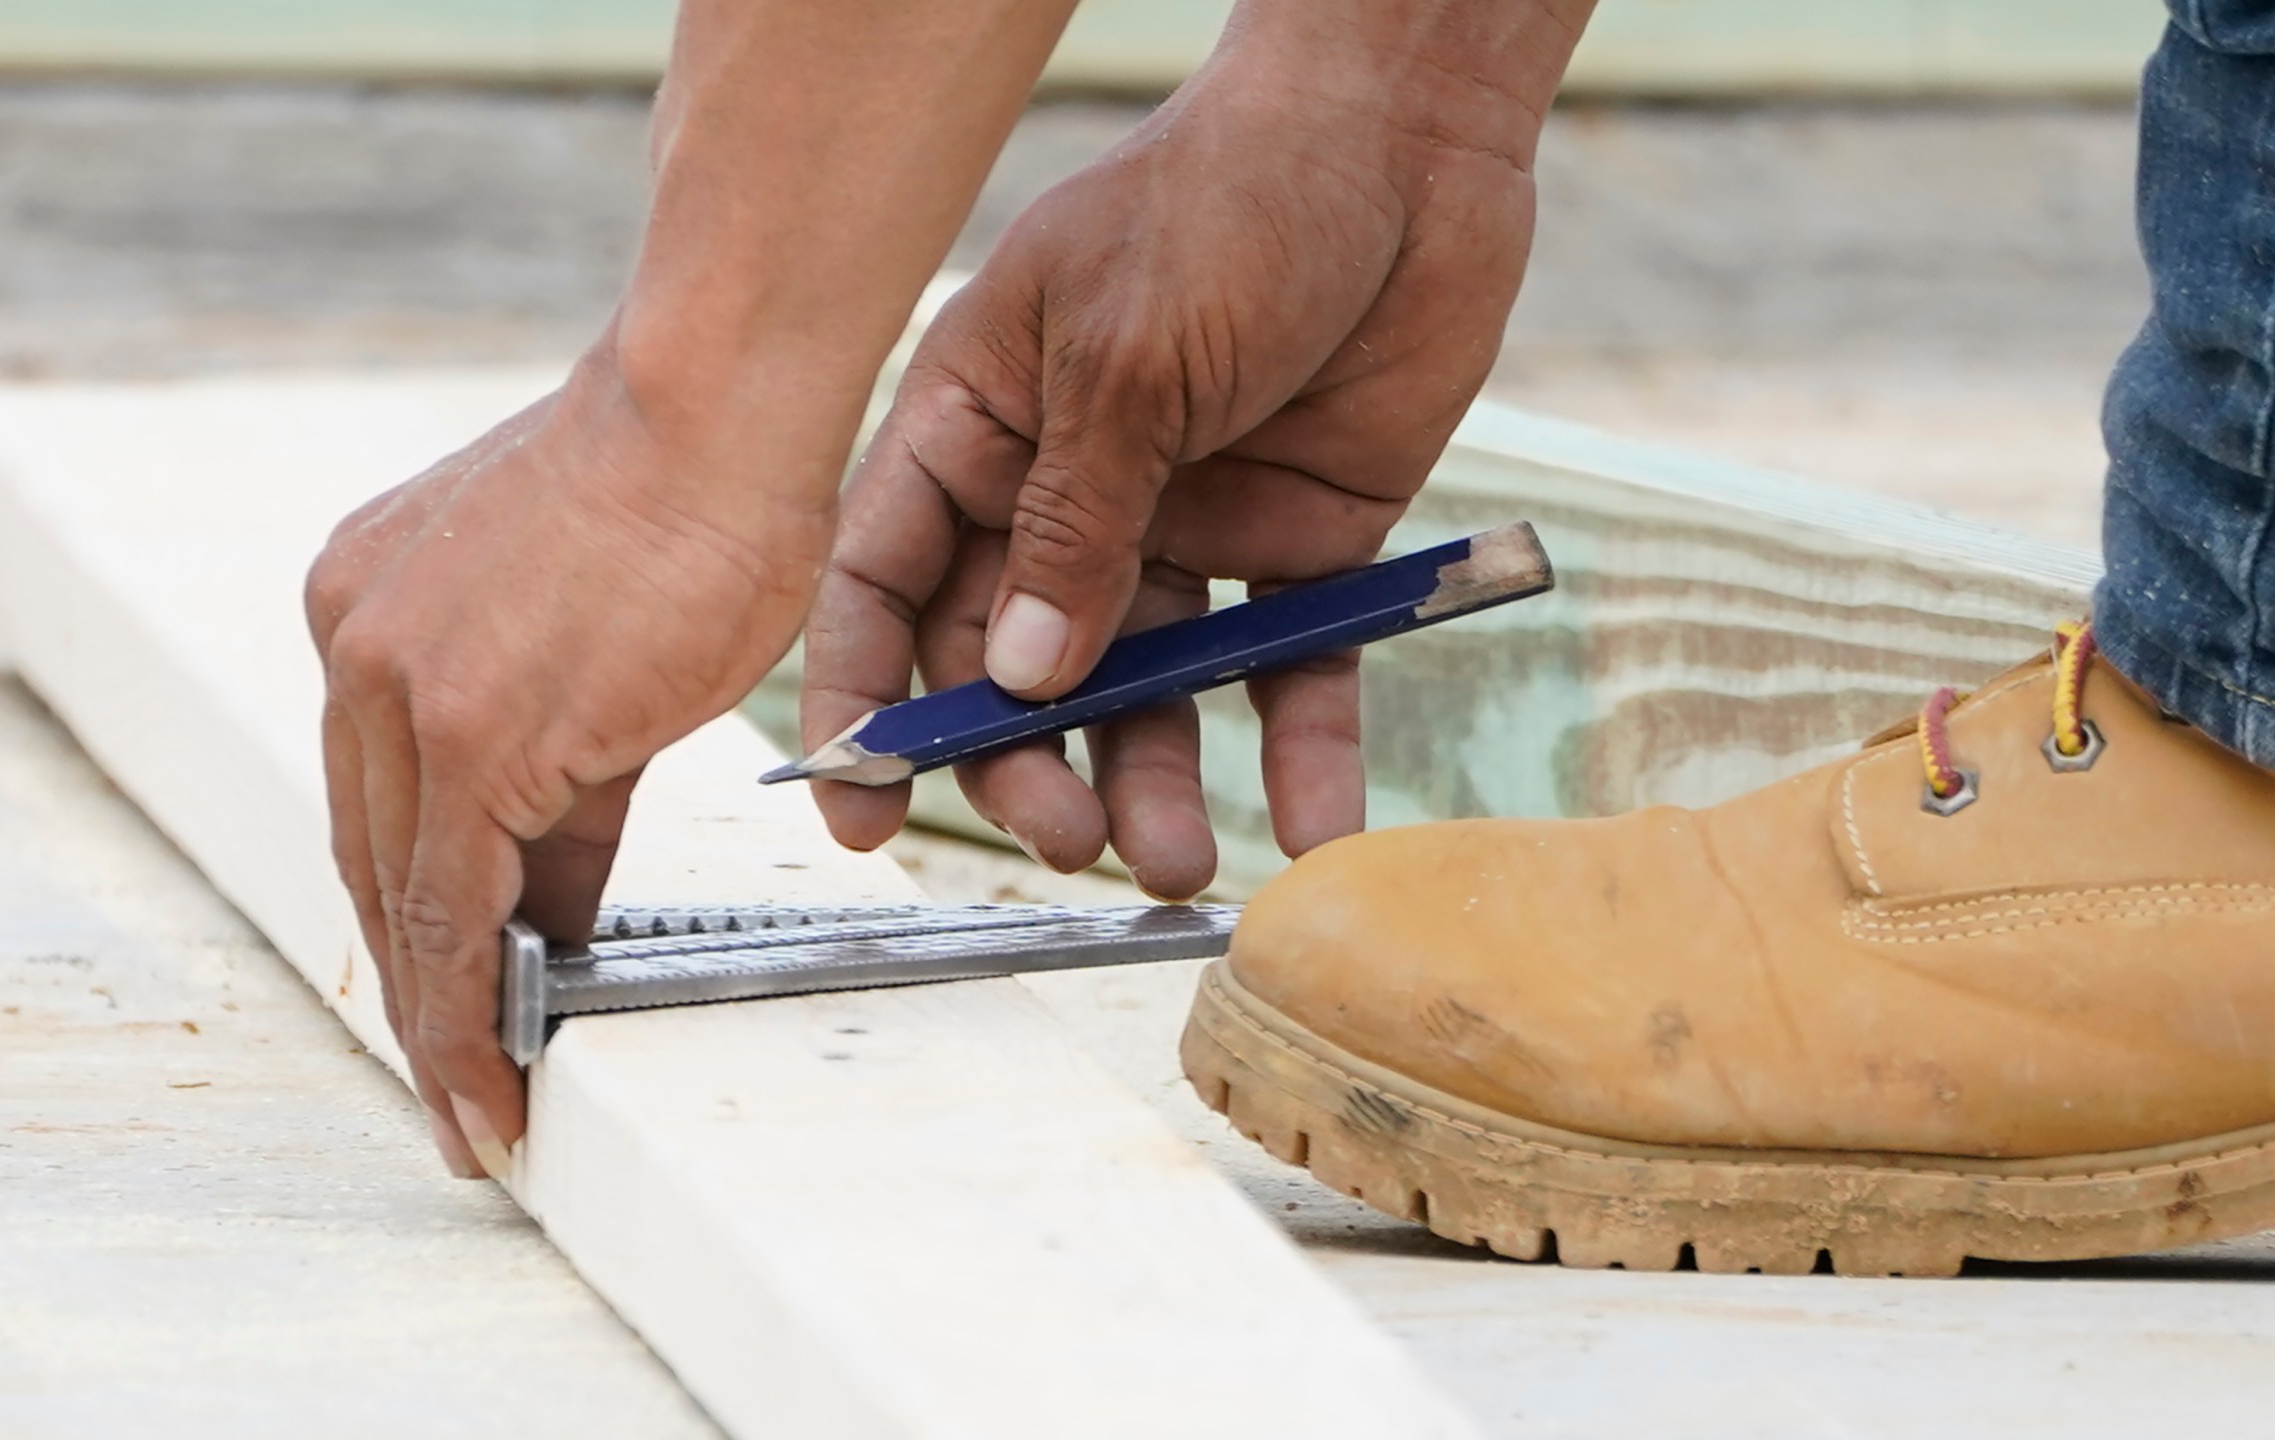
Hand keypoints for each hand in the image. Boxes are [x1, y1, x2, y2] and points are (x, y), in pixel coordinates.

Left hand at [303, 365, 830, 1177]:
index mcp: (373, 605)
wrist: (713, 407)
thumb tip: (556, 894)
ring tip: (477, 1109)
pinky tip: (500, 1063)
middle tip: (453, 1086)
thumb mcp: (592, 631)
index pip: (380, 797)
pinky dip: (471, 1000)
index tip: (443, 992)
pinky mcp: (467, 731)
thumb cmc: (688, 492)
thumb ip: (556, 764)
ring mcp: (398, 684)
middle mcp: (356, 642)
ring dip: (441, 1019)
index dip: (411, 910)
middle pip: (374, 857)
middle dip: (417, 986)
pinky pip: (456, 903)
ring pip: (403, 895)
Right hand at [801, 30, 1552, 897]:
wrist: (1408, 142)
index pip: (885, 581)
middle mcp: (1065, 493)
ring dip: (1154, 781)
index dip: (867, 699)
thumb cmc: (1232, 200)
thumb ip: (1074, 524)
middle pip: (1010, 665)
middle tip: (1067, 841)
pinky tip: (1313, 823)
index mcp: (977, 425)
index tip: (866, 809)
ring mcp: (1180, 526)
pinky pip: (1287, 667)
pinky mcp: (1295, 545)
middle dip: (1027, 764)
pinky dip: (1301, 748)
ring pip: (1145, 689)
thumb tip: (1018, 681)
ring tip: (1180, 863)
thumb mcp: (1127, 355)